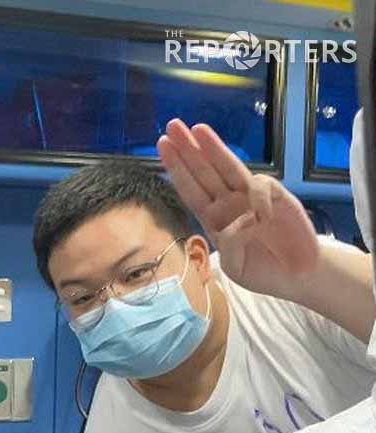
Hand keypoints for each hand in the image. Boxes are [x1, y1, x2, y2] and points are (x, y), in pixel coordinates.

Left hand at [157, 119, 318, 296]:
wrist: (299, 276)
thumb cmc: (264, 271)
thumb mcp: (238, 268)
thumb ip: (231, 247)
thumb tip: (237, 224)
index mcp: (214, 218)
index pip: (191, 189)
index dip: (177, 168)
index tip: (164, 147)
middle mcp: (230, 203)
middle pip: (204, 171)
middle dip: (189, 148)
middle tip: (173, 126)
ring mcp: (252, 198)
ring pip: (229, 167)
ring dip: (213, 148)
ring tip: (198, 129)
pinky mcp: (278, 198)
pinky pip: (262, 186)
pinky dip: (257, 194)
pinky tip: (259, 212)